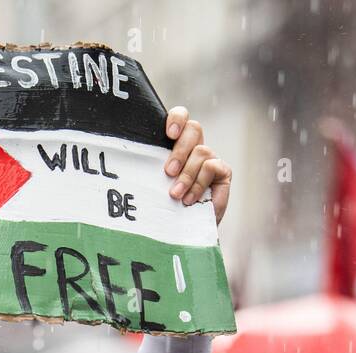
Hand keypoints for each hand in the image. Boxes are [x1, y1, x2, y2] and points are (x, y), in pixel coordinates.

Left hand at [162, 106, 232, 220]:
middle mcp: (195, 148)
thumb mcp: (155, 186)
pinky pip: (211, 167)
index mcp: (177, 144)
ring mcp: (210, 159)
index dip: (177, 118)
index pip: (181, 117)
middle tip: (168, 172)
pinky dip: (199, 184)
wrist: (186, 231)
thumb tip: (133, 163)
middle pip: (194, 129)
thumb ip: (151, 170)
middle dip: (180, 150)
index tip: (169, 133)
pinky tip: (190, 199)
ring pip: (201, 151)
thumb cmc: (166, 207)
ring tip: (176, 194)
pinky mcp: (222, 172)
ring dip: (187, 174)